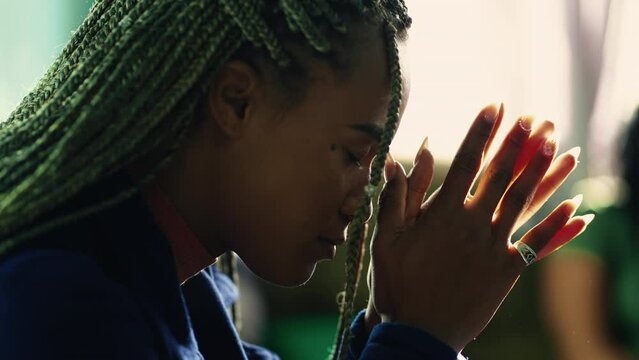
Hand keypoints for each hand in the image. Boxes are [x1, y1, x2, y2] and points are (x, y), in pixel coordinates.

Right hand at [366, 104, 592, 350]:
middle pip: (501, 176)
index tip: (496, 106)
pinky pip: (539, 244)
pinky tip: (576, 207)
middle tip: (536, 118)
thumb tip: (395, 159)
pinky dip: (559, 225)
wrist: (419, 331)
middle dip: (519, 143)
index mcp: (442, 214)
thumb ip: (395, 197)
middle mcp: (473, 224)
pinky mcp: (508, 270)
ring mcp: (494, 247)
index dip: (482, 132)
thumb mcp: (385, 239)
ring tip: (559, 145)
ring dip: (543, 172)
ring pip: (525, 202)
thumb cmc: (397, 284)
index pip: (467, 162)